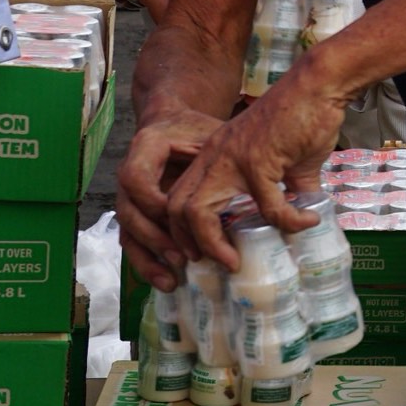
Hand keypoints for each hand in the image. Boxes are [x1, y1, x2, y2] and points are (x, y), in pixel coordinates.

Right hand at [115, 109, 226, 289]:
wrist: (174, 125)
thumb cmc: (197, 129)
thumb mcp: (213, 132)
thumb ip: (230, 153)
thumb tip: (277, 185)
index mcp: (145, 147)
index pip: (135, 178)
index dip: (153, 201)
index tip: (179, 219)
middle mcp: (130, 173)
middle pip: (128, 211)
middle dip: (154, 238)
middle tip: (182, 258)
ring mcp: (130, 197)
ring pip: (128, 232)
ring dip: (149, 258)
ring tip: (172, 281)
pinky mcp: (137, 213)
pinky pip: (134, 241)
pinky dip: (148, 262)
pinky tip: (167, 280)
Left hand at [160, 70, 344, 268]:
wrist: (318, 85)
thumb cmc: (305, 117)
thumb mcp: (291, 160)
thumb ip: (291, 188)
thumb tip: (307, 213)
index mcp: (215, 156)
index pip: (179, 197)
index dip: (184, 230)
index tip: (204, 252)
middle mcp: (214, 158)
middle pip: (177, 208)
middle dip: (188, 244)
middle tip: (214, 263)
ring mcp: (233, 160)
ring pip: (199, 212)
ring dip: (213, 244)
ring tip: (236, 261)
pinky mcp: (260, 161)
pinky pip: (268, 206)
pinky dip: (289, 222)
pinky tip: (308, 221)